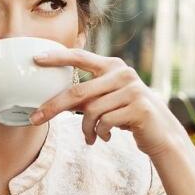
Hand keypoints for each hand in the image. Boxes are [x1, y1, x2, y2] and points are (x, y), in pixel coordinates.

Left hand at [29, 49, 185, 157]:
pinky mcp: (139, 108)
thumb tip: (48, 100)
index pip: (80, 57)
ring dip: (85, 128)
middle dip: (53, 107)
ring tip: (90, 136)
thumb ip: (84, 94)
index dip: (57, 57)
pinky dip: (99, 133)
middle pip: (77, 92)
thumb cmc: (125, 114)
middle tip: (35, 119)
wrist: (160, 133)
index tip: (35, 59)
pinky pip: (104, 123)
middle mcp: (123, 74)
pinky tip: (105, 137)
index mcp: (112, 66)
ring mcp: (133, 90)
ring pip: (90, 111)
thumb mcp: (105, 99)